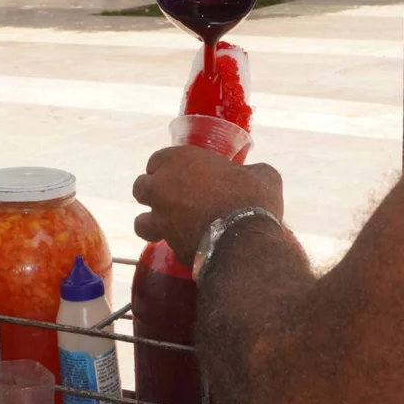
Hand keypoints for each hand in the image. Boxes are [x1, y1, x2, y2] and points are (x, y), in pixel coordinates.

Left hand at [133, 147, 284, 264]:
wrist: (245, 240)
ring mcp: (161, 216)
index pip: (156, 160)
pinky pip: (157, 243)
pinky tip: (182, 244)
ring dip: (151, 223)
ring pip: (140, 220)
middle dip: (152, 193)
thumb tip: (255, 176)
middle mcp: (163, 186)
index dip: (165, 168)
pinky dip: (167, 244)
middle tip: (170, 199)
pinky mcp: (166, 243)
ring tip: (169, 227)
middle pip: (141, 187)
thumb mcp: (263, 175)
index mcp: (181, 159)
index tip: (176, 175)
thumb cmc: (253, 199)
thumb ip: (251, 172)